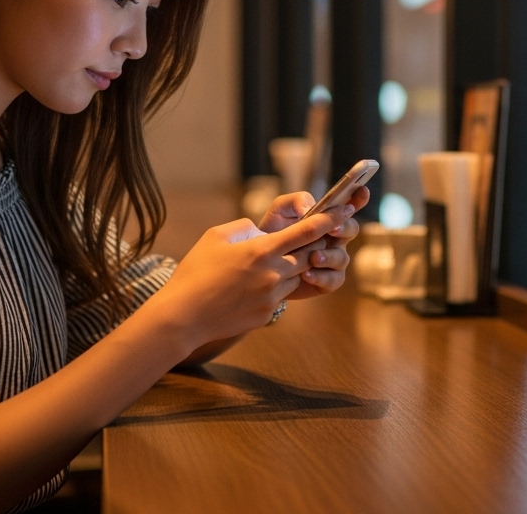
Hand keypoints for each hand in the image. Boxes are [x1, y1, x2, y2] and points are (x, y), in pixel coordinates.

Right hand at [158, 208, 350, 343]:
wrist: (183, 316)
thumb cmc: (196, 271)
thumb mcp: (216, 236)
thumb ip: (246, 228)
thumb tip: (262, 232)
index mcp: (262, 250)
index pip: (306, 232)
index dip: (328, 220)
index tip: (343, 210)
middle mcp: (273, 273)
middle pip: (309, 254)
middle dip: (314, 245)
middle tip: (316, 236)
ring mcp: (272, 296)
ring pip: (295, 277)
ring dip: (290, 268)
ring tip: (264, 266)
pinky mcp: (266, 314)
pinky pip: (280, 296)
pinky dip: (273, 288)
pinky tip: (249, 288)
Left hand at [256, 187, 370, 300]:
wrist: (259, 263)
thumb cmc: (273, 232)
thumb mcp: (280, 210)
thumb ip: (296, 201)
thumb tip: (310, 209)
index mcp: (328, 218)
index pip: (349, 206)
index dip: (358, 198)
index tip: (362, 190)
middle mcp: (336, 238)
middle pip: (352, 229)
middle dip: (345, 228)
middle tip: (333, 229)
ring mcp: (333, 260)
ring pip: (342, 257)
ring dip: (329, 257)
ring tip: (313, 257)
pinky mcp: (327, 281)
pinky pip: (333, 280)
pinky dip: (321, 277)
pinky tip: (306, 274)